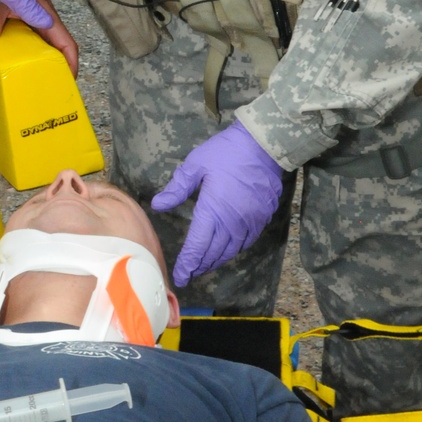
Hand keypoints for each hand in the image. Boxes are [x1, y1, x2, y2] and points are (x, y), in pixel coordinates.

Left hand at [0, 0, 77, 77]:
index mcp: (42, 9)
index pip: (64, 39)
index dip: (70, 61)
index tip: (68, 79)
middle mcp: (40, 14)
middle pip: (56, 45)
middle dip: (57, 66)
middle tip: (51, 87)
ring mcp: (30, 17)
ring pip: (43, 44)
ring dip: (42, 62)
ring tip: (35, 82)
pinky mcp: (19, 19)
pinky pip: (28, 40)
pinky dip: (26, 54)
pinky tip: (17, 66)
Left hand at [151, 120, 284, 286]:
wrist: (264, 145)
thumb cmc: (226, 152)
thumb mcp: (196, 165)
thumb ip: (177, 188)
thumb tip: (158, 205)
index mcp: (212, 211)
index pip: (197, 246)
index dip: (188, 263)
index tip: (180, 276)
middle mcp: (232, 223)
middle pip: (213, 252)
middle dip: (199, 266)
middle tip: (189, 275)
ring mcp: (249, 222)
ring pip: (231, 250)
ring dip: (216, 261)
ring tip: (204, 267)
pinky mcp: (262, 218)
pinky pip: (246, 242)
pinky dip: (233, 250)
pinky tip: (227, 251)